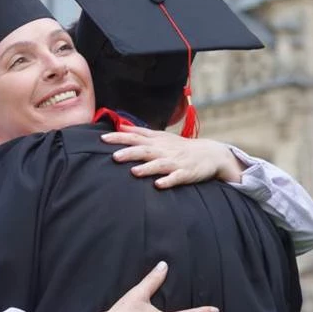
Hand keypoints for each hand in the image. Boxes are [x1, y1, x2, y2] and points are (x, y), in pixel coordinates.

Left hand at [102, 124, 245, 187]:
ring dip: (147, 168)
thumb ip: (141, 132)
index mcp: (156, 141)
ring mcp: (175, 162)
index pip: (135, 137)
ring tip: (134, 172)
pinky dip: (168, 180)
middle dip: (130, 153)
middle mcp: (164, 150)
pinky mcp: (186, 173)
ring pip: (160, 164)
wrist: (209, 154)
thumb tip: (121, 126)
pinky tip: (158, 185)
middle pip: (145, 150)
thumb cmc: (180, 146)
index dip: (119, 137)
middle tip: (114, 157)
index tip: (102, 139)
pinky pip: (176, 177)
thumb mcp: (161, 136)